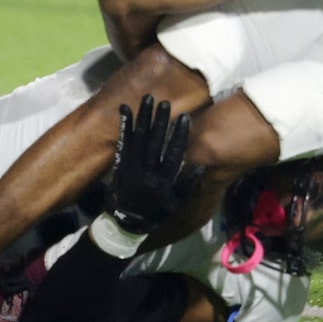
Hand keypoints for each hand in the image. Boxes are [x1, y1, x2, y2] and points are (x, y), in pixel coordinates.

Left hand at [106, 96, 200, 235]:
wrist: (123, 223)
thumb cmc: (154, 213)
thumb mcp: (174, 205)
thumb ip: (186, 186)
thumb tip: (201, 167)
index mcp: (163, 182)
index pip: (174, 155)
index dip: (179, 136)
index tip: (184, 118)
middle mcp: (148, 172)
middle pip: (155, 142)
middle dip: (160, 121)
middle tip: (165, 103)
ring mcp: (132, 166)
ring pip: (138, 138)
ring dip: (143, 117)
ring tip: (148, 98)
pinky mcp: (121, 163)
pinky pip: (123, 141)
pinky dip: (124, 124)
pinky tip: (125, 109)